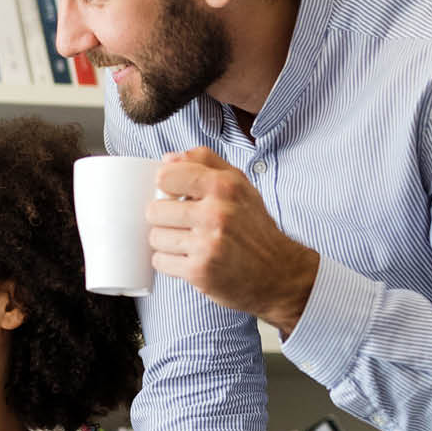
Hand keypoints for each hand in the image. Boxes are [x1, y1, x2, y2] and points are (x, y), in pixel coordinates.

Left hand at [149, 147, 318, 336]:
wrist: (278, 272)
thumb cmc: (253, 226)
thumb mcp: (239, 185)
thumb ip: (205, 162)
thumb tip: (168, 158)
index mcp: (224, 186)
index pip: (166, 176)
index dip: (164, 186)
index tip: (173, 194)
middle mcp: (217, 213)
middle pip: (154, 210)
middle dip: (163, 218)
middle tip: (181, 223)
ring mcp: (208, 244)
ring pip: (155, 237)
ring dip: (165, 242)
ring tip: (187, 242)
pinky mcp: (200, 271)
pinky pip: (160, 261)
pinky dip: (169, 262)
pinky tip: (188, 259)